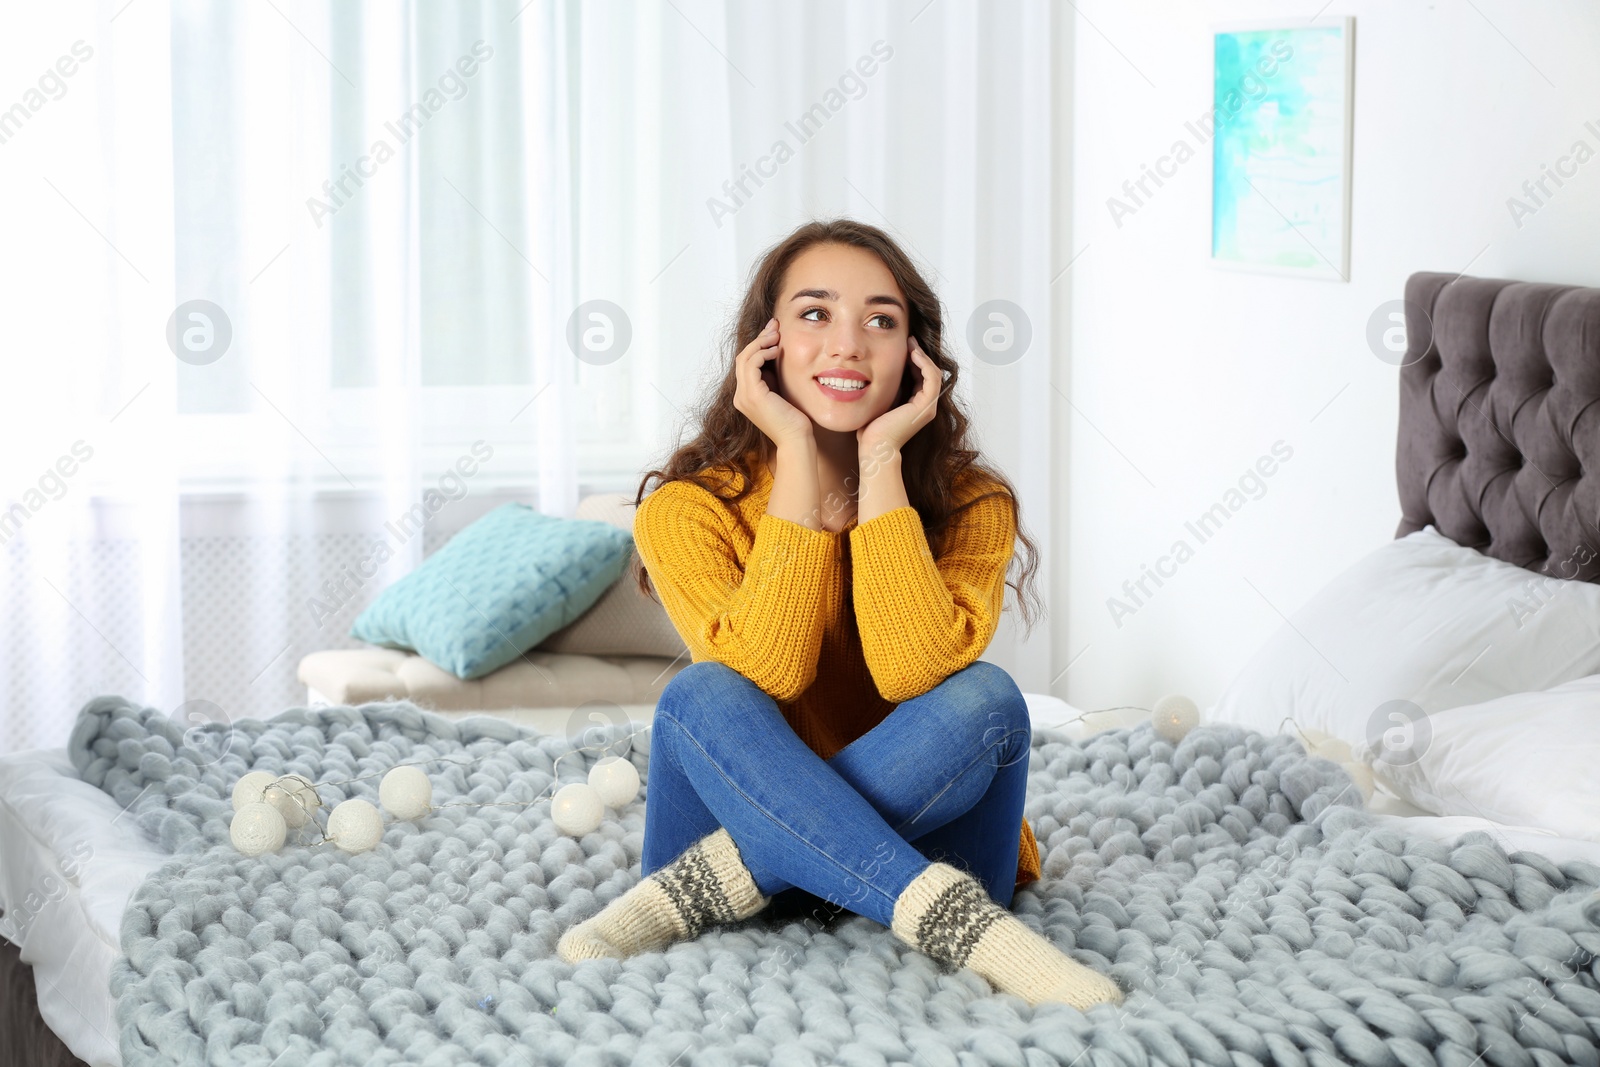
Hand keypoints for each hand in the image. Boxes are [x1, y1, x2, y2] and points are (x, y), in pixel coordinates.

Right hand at [733, 316, 813, 447]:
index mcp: (746, 395)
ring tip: (776, 336)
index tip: (774, 331)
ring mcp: (743, 396)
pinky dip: (762, 353)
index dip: (759, 344)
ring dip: (760, 343)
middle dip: (759, 339)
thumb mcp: (782, 390)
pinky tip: (776, 350)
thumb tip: (777, 349)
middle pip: (743, 357)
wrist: (796, 439)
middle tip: (775, 326)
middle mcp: (740, 396)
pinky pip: (751, 364)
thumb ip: (774, 374)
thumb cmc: (794, 418)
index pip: (746, 363)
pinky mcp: (752, 395)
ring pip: (744, 358)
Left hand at [856, 335, 940, 455]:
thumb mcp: (879, 402)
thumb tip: (873, 372)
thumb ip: (884, 389)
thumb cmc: (872, 430)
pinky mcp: (926, 406)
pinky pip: (932, 378)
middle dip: (920, 355)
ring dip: (923, 357)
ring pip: (933, 373)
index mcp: (915, 406)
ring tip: (911, 344)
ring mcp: (928, 407)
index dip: (914, 360)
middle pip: (929, 373)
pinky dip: (924, 364)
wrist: (875, 447)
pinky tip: (913, 354)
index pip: (921, 377)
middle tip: (909, 340)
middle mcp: (925, 406)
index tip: (904, 346)